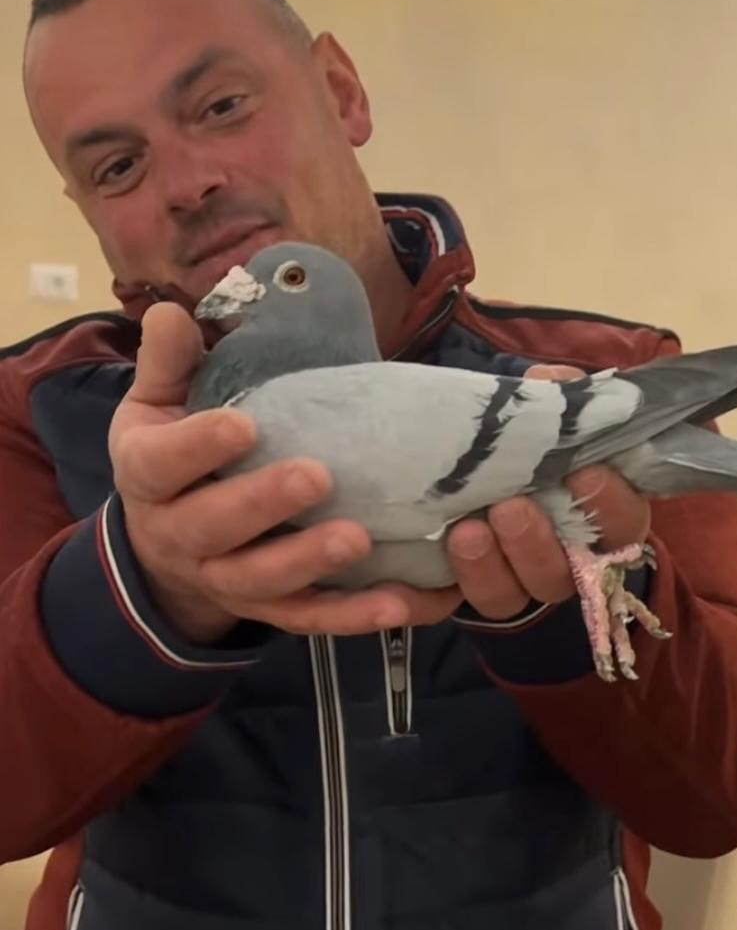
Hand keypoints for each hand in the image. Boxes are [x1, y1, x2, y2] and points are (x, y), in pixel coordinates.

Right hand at [109, 303, 460, 643]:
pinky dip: (352, 616)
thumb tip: (172, 310)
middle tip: (316, 476)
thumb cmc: (174, 460)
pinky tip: (396, 604)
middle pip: (212, 528)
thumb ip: (168, 363)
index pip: (160, 465)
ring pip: (261, 582)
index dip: (197, 448)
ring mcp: (225, 580)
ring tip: (358, 539)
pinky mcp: (269, 609)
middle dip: (263, 505)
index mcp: (148, 477)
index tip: (242, 426)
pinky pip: (308, 619)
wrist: (165, 546)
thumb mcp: (158, 407)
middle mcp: (180, 536)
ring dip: (309, 563)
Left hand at [445, 364, 650, 619]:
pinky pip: (455, 605)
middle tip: (509, 507)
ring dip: (490, 569)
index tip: (583, 470)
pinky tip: (419, 570)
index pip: (623, 525)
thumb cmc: (529, 439)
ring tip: (466, 531)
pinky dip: (435, 593)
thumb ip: (556, 397)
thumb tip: (548, 382)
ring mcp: (516, 580)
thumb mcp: (547, 413)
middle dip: (536, 544)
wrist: (476, 462)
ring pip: (512, 596)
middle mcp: (565, 560)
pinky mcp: (470, 588)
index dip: (608, 504)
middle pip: (564, 574)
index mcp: (602, 518)